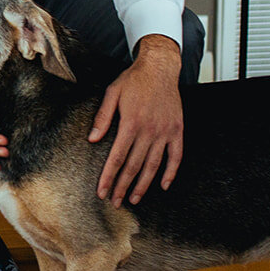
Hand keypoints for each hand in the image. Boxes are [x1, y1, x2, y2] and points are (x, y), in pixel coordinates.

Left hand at [89, 34, 183, 204]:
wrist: (160, 68)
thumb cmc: (134, 80)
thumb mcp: (112, 93)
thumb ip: (102, 117)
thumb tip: (92, 139)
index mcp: (131, 123)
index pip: (117, 158)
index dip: (109, 178)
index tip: (102, 191)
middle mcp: (149, 131)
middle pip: (133, 166)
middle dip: (123, 187)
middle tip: (115, 202)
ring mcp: (165, 132)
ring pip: (153, 166)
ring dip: (143, 185)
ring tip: (135, 199)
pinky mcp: (177, 131)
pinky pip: (176, 156)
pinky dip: (171, 172)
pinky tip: (164, 185)